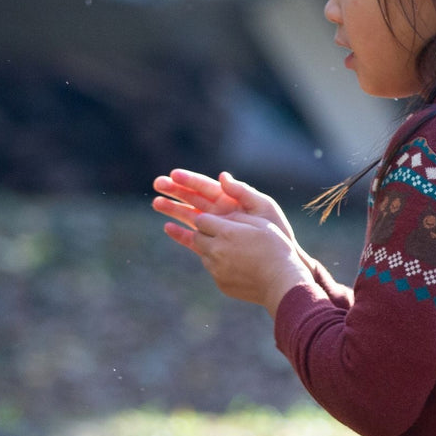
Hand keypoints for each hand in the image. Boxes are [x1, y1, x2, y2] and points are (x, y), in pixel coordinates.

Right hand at [152, 169, 295, 245]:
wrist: (279, 261)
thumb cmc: (276, 232)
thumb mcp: (263, 208)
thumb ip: (244, 192)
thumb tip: (222, 176)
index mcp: (231, 200)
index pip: (206, 187)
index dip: (189, 180)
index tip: (174, 174)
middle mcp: (221, 212)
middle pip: (193, 199)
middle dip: (175, 191)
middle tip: (157, 183)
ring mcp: (216, 229)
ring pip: (190, 216)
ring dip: (173, 209)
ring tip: (156, 203)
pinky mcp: (214, 245)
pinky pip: (193, 237)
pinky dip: (181, 233)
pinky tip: (167, 227)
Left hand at [190, 211, 312, 315]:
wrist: (281, 281)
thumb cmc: (275, 248)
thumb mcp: (260, 222)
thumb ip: (237, 215)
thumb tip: (220, 212)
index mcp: (226, 232)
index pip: (201, 220)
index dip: (209, 219)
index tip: (219, 221)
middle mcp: (216, 251)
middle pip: (198, 237)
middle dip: (206, 233)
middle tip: (222, 234)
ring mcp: (217, 269)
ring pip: (204, 254)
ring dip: (212, 250)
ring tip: (232, 250)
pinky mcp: (221, 283)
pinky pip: (213, 271)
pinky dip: (220, 266)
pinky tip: (237, 265)